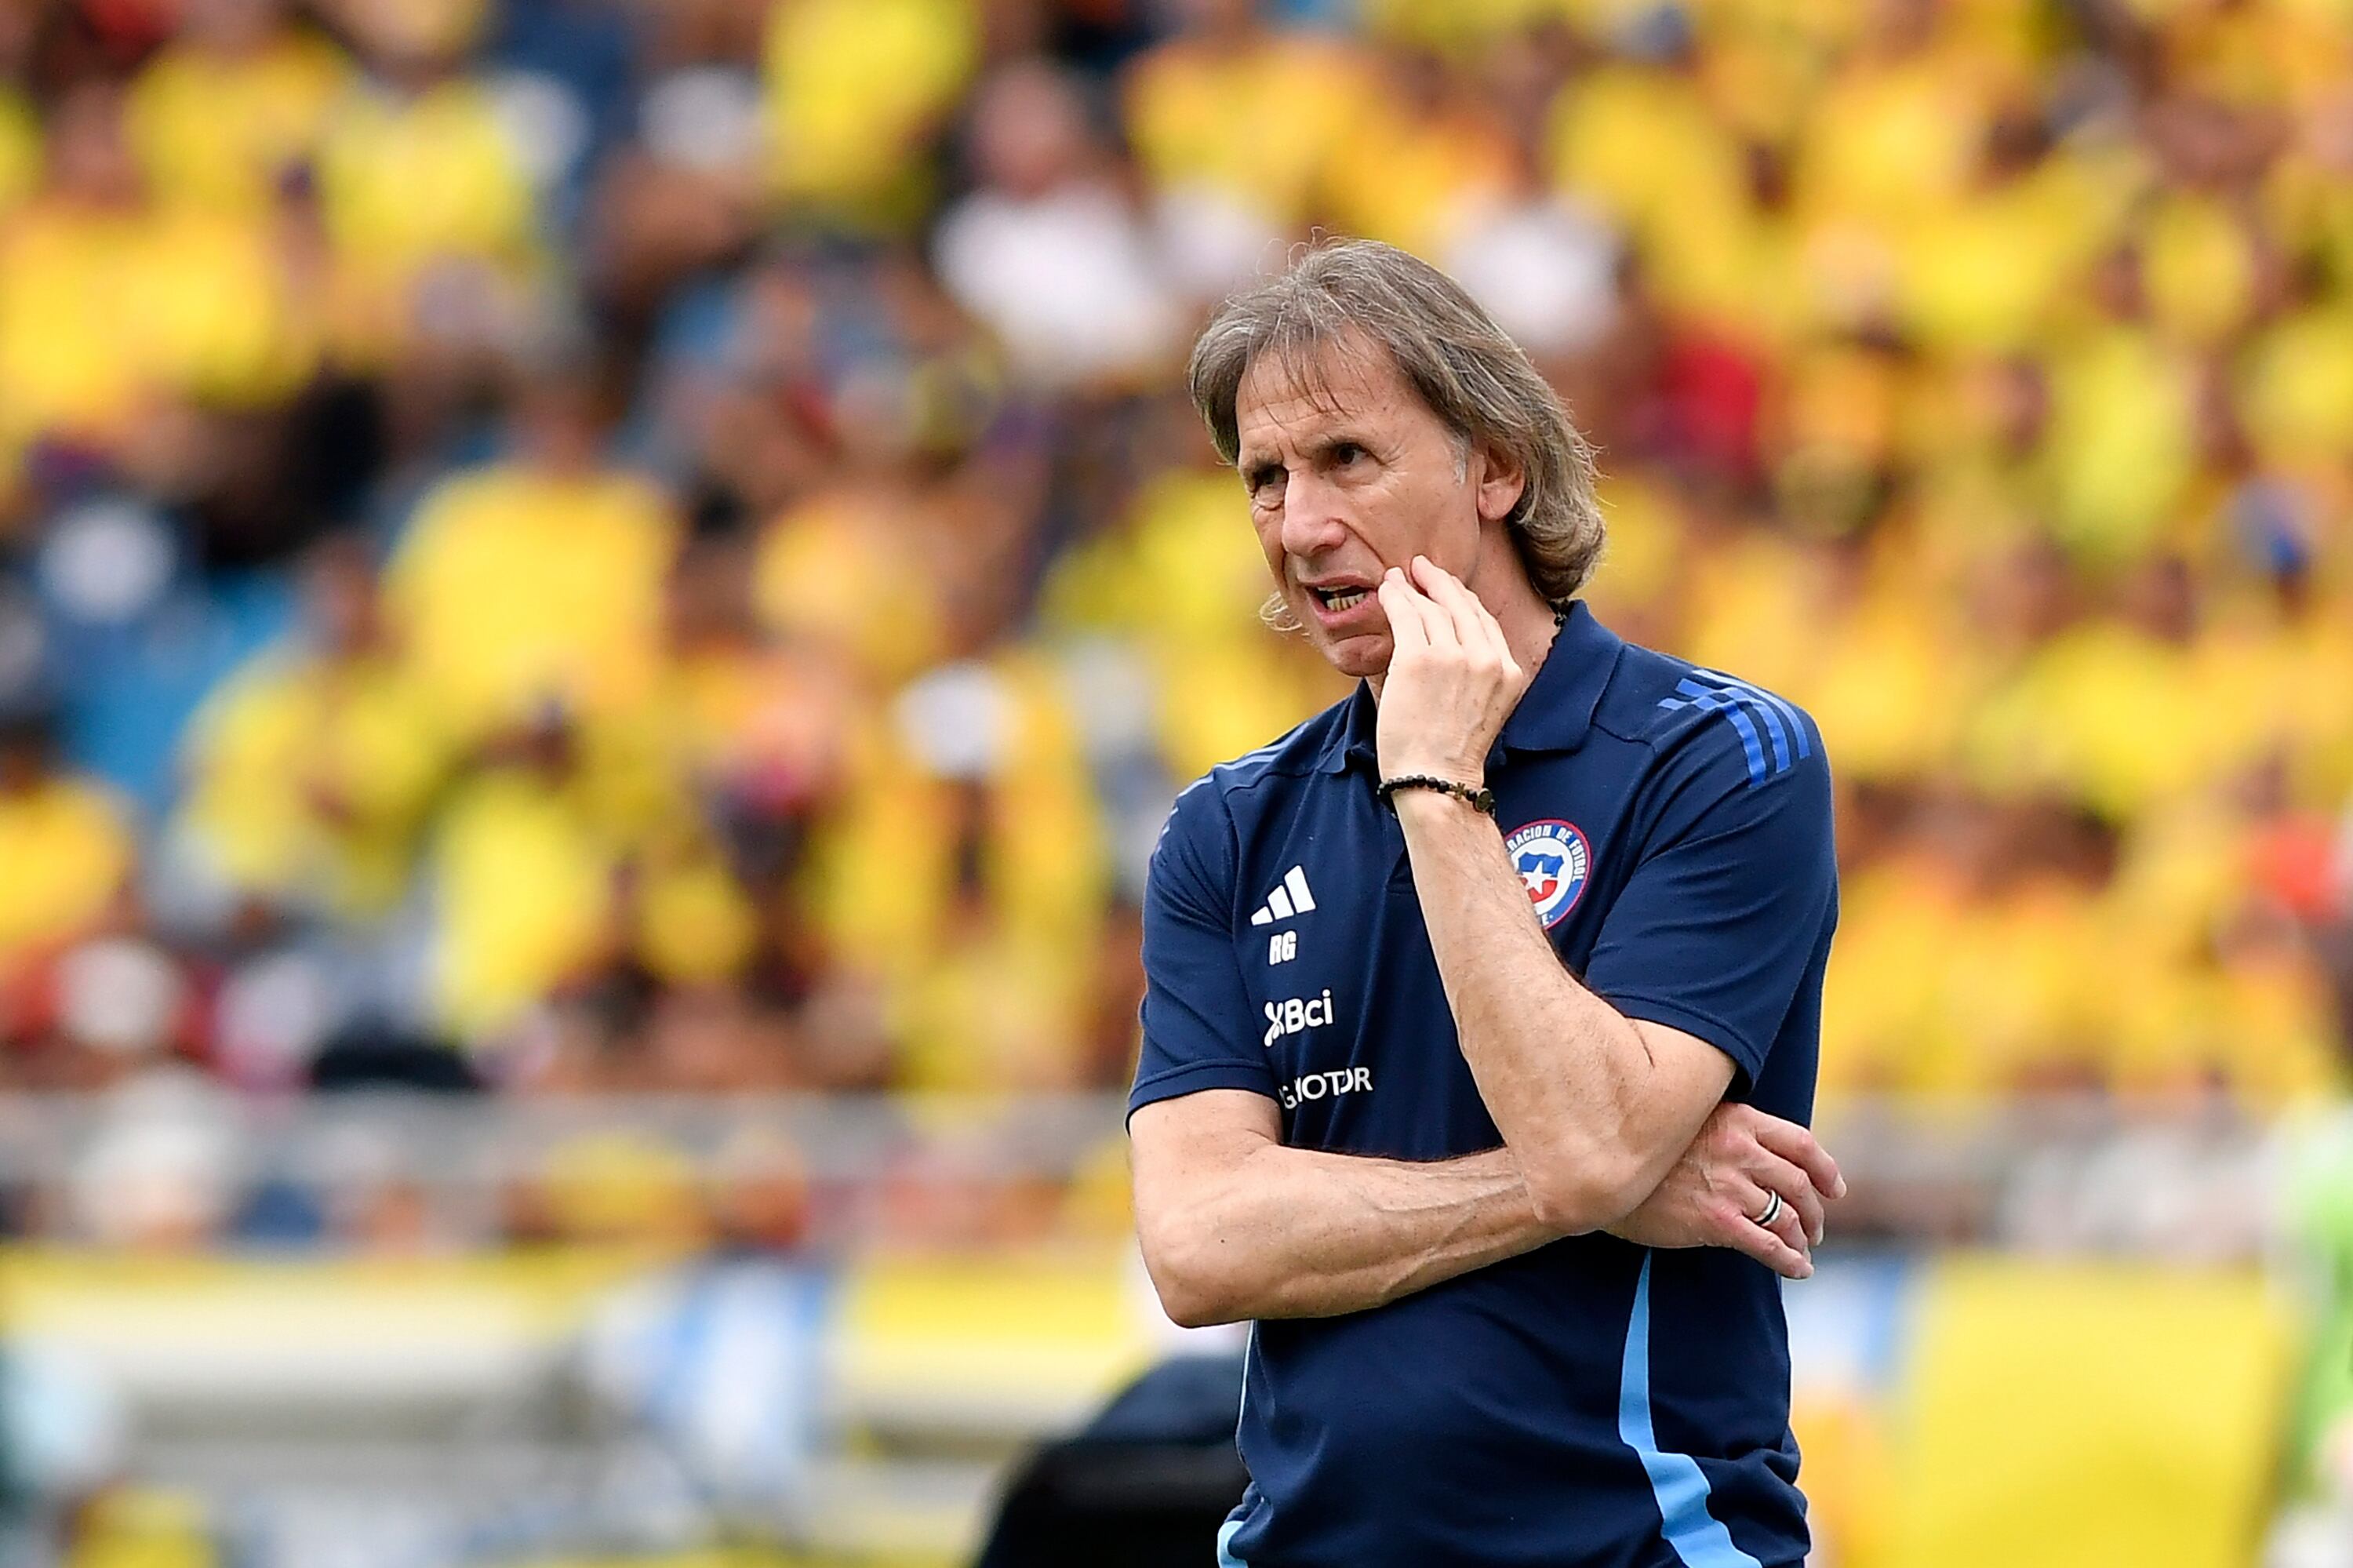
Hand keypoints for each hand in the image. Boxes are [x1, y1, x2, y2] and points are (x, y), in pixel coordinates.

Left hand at [1374, 557, 1528, 786]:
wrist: (1435, 780)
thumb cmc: (1450, 755)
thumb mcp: (1483, 709)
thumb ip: (1478, 675)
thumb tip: (1451, 646)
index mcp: (1510, 671)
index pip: (1485, 622)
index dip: (1463, 599)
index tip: (1446, 588)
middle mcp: (1487, 659)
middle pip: (1462, 606)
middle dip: (1439, 581)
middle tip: (1421, 567)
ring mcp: (1454, 657)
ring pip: (1431, 608)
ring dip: (1412, 587)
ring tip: (1397, 578)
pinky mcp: (1419, 659)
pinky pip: (1406, 615)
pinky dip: (1395, 597)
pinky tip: (1387, 589)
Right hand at [1607, 1103, 1844, 1279]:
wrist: (1603, 1171)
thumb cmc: (1642, 1150)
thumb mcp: (1688, 1122)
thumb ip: (1727, 1133)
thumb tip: (1759, 1157)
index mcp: (1738, 1120)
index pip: (1801, 1143)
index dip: (1825, 1170)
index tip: (1834, 1189)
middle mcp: (1740, 1150)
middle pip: (1798, 1184)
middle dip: (1814, 1212)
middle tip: (1815, 1229)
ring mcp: (1729, 1186)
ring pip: (1787, 1217)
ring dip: (1802, 1238)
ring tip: (1802, 1249)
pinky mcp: (1716, 1221)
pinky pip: (1768, 1245)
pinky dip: (1790, 1261)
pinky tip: (1798, 1269)